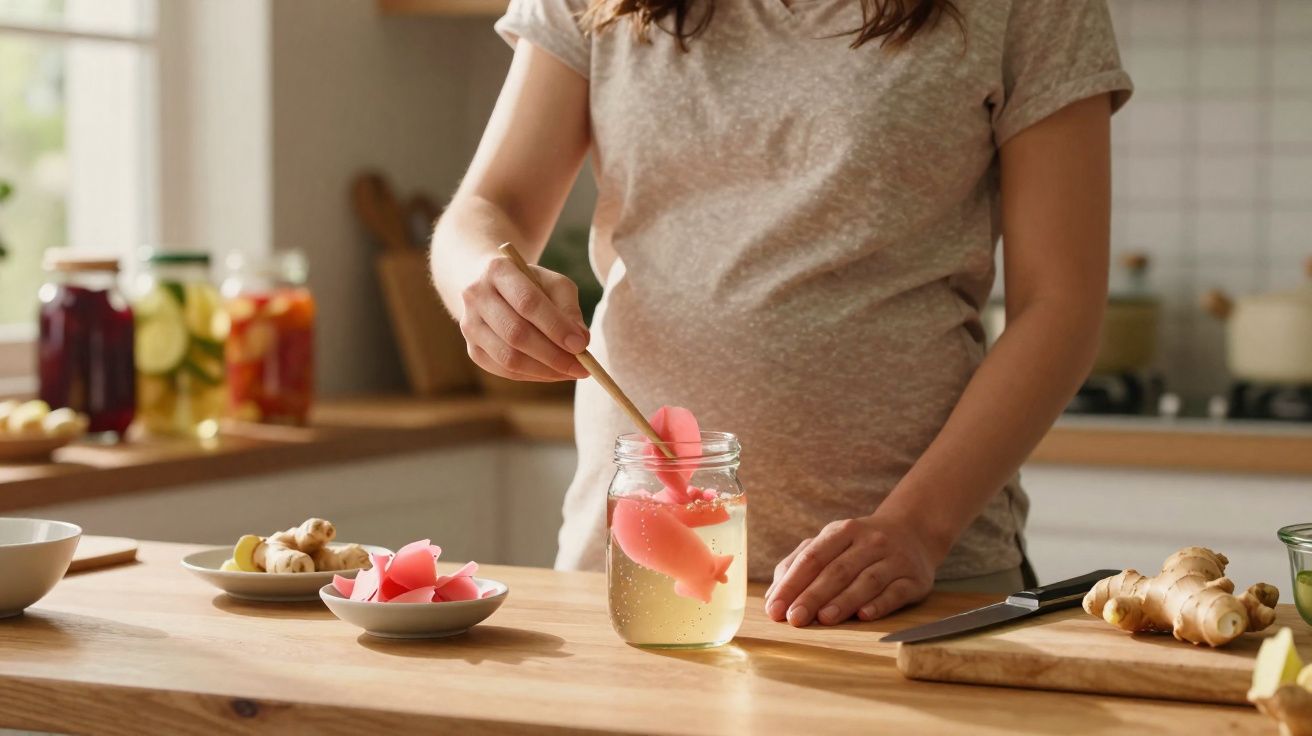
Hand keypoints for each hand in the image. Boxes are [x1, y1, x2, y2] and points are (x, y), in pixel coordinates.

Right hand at [458, 256, 590, 381]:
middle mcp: (476, 297)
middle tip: (582, 367)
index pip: (528, 302)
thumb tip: (581, 342)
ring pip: (508, 358)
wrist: (489, 287)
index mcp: (498, 270)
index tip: (581, 345)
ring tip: (570, 371)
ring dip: (545, 370)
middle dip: (553, 355)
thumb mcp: (553, 284)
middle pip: (516, 333)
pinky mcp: (473, 349)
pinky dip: (533, 375)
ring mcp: (470, 325)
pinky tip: (553, 372)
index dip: (556, 326)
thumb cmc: (529, 285)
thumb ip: (569, 310)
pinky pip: (504, 370)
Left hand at [764, 512, 940, 626]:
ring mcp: (895, 559)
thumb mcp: (830, 543)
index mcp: (842, 531)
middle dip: (813, 595)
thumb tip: (772, 596)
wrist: (914, 533)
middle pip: (837, 570)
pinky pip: (896, 592)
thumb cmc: (860, 545)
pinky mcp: (915, 579)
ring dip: (844, 600)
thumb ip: (798, 564)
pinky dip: (879, 604)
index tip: (775, 608)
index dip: (792, 583)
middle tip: (795, 618)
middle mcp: (870, 542)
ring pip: (867, 581)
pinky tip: (864, 616)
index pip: (812, 557)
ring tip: (824, 619)